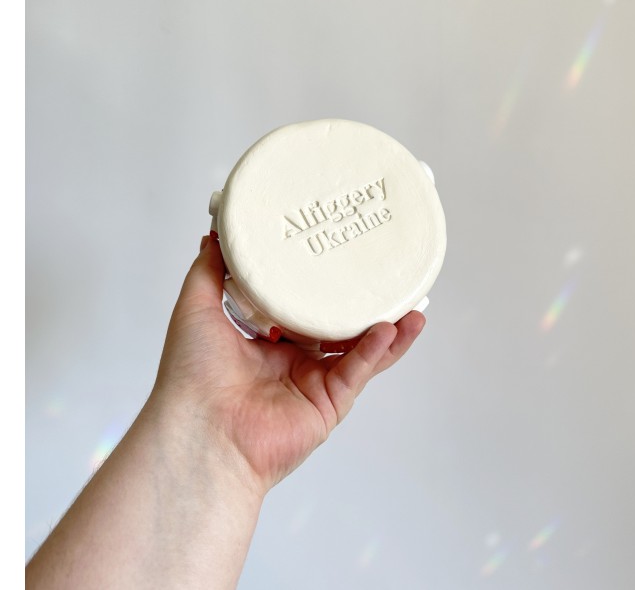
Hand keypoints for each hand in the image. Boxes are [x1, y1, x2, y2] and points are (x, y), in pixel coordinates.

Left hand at [153, 233, 425, 495]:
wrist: (199, 431)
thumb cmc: (190, 376)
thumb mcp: (196, 308)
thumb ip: (209, 271)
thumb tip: (214, 235)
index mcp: (266, 342)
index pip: (302, 308)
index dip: (322, 287)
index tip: (339, 259)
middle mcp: (293, 363)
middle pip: (340, 330)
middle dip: (366, 307)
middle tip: (387, 280)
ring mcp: (313, 384)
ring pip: (361, 352)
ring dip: (388, 330)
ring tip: (411, 304)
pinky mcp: (328, 405)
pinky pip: (357, 372)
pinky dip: (376, 351)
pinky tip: (390, 328)